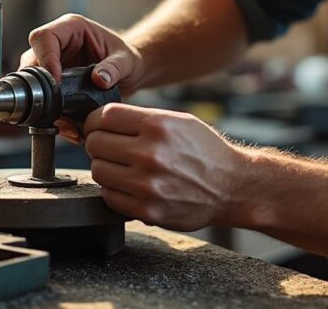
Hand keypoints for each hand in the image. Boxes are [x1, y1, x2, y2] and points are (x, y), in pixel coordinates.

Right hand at [21, 14, 143, 140]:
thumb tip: (99, 79)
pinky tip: (64, 124)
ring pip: (30, 82)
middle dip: (37, 86)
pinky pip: (40, 97)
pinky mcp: (52, 82)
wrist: (129, 73)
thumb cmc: (127, 60)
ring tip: (62, 120)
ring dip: (42, 103)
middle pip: (30, 61)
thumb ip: (114, 68)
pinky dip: (49, 113)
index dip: (45, 60)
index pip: (44, 37)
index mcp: (72, 28)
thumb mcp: (126, 61)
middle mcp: (57, 44)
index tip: (56, 83)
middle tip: (53, 107)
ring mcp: (52, 64)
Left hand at [83, 103, 246, 231]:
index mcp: (157, 125)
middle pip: (95, 143)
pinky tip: (131, 185)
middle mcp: (150, 153)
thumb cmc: (205, 152)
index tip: (97, 126)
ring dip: (106, 168)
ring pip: (97, 170)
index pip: (103, 116)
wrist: (232, 187)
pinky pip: (109, 196)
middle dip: (98, 143)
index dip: (95, 120)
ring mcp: (147, 184)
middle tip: (110, 148)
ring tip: (123, 167)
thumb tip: (102, 120)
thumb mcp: (179, 121)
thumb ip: (141, 119)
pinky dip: (115, 190)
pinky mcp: (147, 210)